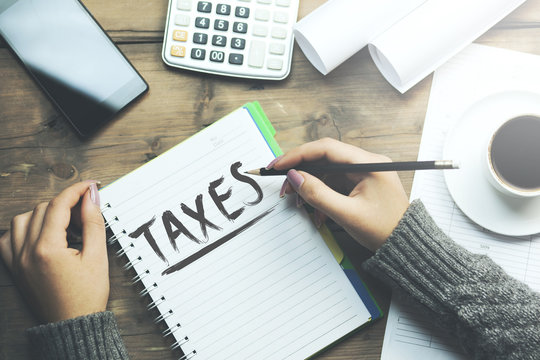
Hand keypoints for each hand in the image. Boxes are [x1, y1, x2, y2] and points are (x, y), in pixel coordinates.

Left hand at [0, 181, 108, 323]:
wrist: (72, 324)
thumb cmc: (87, 295)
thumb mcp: (97, 257)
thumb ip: (93, 223)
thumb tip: (92, 197)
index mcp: (47, 249)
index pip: (59, 205)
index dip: (77, 190)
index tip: (91, 186)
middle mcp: (27, 252)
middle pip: (42, 209)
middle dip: (66, 203)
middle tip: (86, 210)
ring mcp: (17, 260)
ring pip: (23, 219)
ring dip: (44, 213)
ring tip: (65, 223)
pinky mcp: (15, 267)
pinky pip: (9, 237)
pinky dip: (24, 228)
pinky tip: (41, 233)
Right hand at [272, 138, 408, 251]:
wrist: (404, 245)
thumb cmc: (384, 230)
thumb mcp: (346, 214)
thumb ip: (318, 194)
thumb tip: (295, 177)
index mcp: (369, 163)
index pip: (326, 149)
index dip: (298, 155)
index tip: (278, 165)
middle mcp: (367, 162)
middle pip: (324, 157)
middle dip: (301, 171)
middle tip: (283, 186)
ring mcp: (364, 172)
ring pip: (326, 171)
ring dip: (310, 185)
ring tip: (299, 202)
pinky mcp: (360, 183)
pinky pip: (334, 182)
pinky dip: (321, 194)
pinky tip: (316, 211)